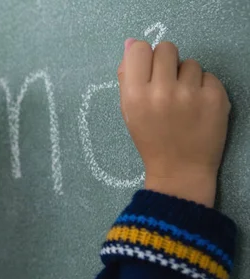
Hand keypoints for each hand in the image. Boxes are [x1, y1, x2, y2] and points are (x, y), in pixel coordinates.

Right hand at [117, 39, 230, 206]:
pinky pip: (209, 76)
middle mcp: (162, 91)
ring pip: (190, 63)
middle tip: (167, 84)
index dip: (144, 56)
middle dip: (166, 63)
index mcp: (135, 95)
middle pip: (166, 48)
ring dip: (186, 77)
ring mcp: (191, 94)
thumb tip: (131, 44)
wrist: (179, 170)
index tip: (148, 70)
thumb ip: (127, 78)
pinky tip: (198, 107)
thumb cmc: (150, 139)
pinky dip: (204, 88)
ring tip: (183, 100)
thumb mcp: (128, 111)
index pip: (139, 49)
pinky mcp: (216, 97)